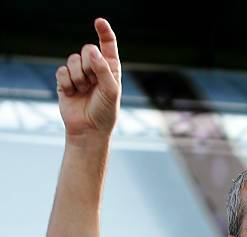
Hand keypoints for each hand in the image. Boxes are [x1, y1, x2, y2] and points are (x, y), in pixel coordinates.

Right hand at [56, 18, 120, 137]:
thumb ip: (103, 69)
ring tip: (84, 90)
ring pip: (72, 59)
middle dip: (88, 64)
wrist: (89, 130)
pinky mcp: (65, 82)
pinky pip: (61, 71)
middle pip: (86, 49)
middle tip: (93, 82)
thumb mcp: (111, 90)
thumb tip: (91, 49)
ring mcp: (79, 74)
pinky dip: (67, 83)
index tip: (99, 21)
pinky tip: (73, 93)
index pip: (108, 45)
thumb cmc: (105, 112)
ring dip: (78, 76)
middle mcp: (95, 68)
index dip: (104, 32)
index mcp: (111, 69)